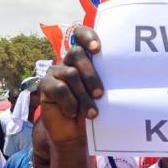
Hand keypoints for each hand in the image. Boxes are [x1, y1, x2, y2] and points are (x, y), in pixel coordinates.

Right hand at [39, 26, 103, 145]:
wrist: (74, 133)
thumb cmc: (92, 109)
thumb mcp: (101, 95)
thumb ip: (106, 80)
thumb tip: (123, 76)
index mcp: (84, 58)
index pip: (80, 35)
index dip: (87, 36)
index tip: (97, 48)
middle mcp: (68, 61)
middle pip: (77, 54)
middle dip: (91, 75)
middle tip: (100, 95)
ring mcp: (55, 71)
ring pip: (71, 74)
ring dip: (84, 96)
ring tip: (92, 113)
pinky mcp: (45, 85)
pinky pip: (59, 88)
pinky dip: (69, 103)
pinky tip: (72, 112)